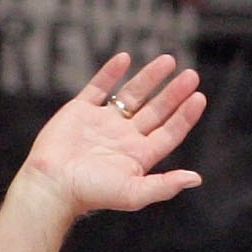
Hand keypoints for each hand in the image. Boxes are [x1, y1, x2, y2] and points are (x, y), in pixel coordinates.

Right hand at [0, 53, 205, 251]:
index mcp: (138, 156)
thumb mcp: (133, 193)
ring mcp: (102, 122)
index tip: (199, 96)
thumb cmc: (92, 192)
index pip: (168, 132)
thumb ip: (164, 185)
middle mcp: (123, 138)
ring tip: (168, 60)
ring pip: (131, 95)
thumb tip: (196, 178)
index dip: (184, 115)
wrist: (52, 184)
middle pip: (155, 111)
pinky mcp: (80, 111)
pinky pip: (98, 87)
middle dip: (173, 93)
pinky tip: (125, 58)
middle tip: (191, 75)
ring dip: (150, 78)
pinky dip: (111, 72)